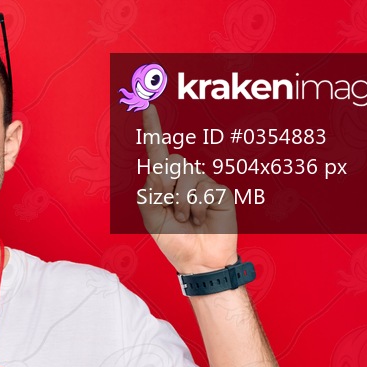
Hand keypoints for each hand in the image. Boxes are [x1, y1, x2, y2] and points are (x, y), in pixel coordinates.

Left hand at [138, 105, 237, 274]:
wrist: (199, 260)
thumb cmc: (175, 240)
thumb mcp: (151, 218)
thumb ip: (148, 193)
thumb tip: (158, 170)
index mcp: (164, 182)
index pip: (158, 151)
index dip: (153, 129)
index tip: (148, 106)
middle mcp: (184, 178)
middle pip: (171, 162)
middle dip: (167, 189)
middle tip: (173, 212)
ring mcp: (203, 183)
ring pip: (186, 177)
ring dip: (181, 204)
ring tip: (187, 219)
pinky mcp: (219, 191)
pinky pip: (203, 190)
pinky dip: (196, 209)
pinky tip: (201, 219)